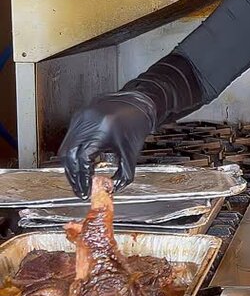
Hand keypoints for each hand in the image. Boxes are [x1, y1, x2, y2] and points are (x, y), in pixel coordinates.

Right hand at [59, 52, 203, 198]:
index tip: (85, 191)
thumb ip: (123, 175)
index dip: (82, 178)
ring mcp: (81, 117)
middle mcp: (88, 122)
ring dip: (71, 166)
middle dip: (73, 176)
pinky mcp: (78, 116)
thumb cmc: (136, 126)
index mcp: (103, 131)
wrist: (137, 103)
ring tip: (81, 180)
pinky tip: (82, 164)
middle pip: (69, 155)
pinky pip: (70, 138)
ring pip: (66, 147)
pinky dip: (73, 154)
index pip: (82, 159)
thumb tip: (110, 190)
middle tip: (80, 190)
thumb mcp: (131, 154)